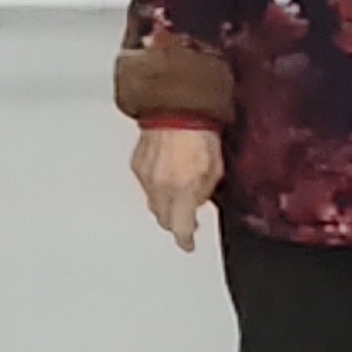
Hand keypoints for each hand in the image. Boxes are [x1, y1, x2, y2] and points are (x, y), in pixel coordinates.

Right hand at [131, 123, 223, 249]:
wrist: (175, 107)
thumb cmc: (198, 133)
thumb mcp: (215, 170)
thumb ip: (205, 193)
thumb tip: (199, 202)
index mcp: (182, 191)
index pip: (180, 229)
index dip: (184, 240)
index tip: (187, 244)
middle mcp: (160, 187)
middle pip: (163, 218)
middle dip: (174, 221)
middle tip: (186, 219)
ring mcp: (145, 176)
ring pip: (152, 203)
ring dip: (164, 203)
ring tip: (176, 194)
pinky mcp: (136, 165)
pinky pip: (145, 184)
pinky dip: (155, 186)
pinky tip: (165, 176)